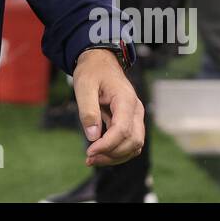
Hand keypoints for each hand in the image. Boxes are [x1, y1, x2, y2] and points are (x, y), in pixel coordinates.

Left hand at [72, 48, 144, 166]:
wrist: (100, 61)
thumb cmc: (92, 71)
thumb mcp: (84, 86)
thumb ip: (88, 111)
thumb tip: (93, 137)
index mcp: (125, 99)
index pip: (123, 130)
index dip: (107, 145)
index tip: (89, 151)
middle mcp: (136, 109)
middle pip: (133, 141)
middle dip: (112, 154)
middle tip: (89, 158)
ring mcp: (135, 116)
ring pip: (134, 145)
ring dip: (115, 156)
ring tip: (92, 159)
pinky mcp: (131, 121)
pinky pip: (130, 142)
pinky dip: (117, 151)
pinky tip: (100, 153)